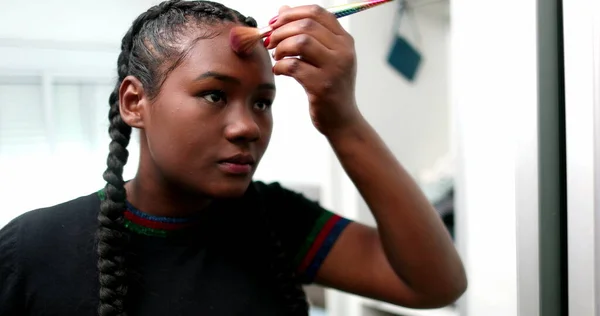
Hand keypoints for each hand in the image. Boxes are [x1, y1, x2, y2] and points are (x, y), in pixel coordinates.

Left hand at [267, 5, 361, 134]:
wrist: (341, 120)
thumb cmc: (328, 87)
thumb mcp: (323, 58)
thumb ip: (306, 34)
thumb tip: (282, 9)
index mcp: (344, 40)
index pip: (317, 12)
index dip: (291, 14)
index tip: (274, 23)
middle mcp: (343, 51)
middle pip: (306, 25)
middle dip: (281, 31)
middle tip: (270, 42)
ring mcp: (335, 68)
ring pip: (300, 42)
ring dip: (281, 48)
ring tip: (277, 57)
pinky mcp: (323, 86)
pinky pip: (294, 66)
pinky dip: (280, 66)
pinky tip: (279, 71)